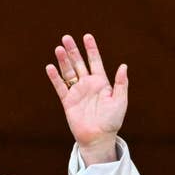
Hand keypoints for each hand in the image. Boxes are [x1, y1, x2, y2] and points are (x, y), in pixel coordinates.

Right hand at [46, 34, 127, 165]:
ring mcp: (77, 92)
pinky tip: (50, 67)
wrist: (99, 137)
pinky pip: (60, 87)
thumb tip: (123, 66)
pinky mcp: (68, 101)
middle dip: (73, 51)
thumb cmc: (112, 120)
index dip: (91, 49)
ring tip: (59, 48)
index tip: (87, 36)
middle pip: (79, 63)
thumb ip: (121, 83)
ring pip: (68, 72)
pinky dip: (55, 77)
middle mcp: (88, 85)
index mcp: (102, 83)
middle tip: (66, 37)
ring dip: (63, 61)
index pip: (95, 62)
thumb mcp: (120, 101)